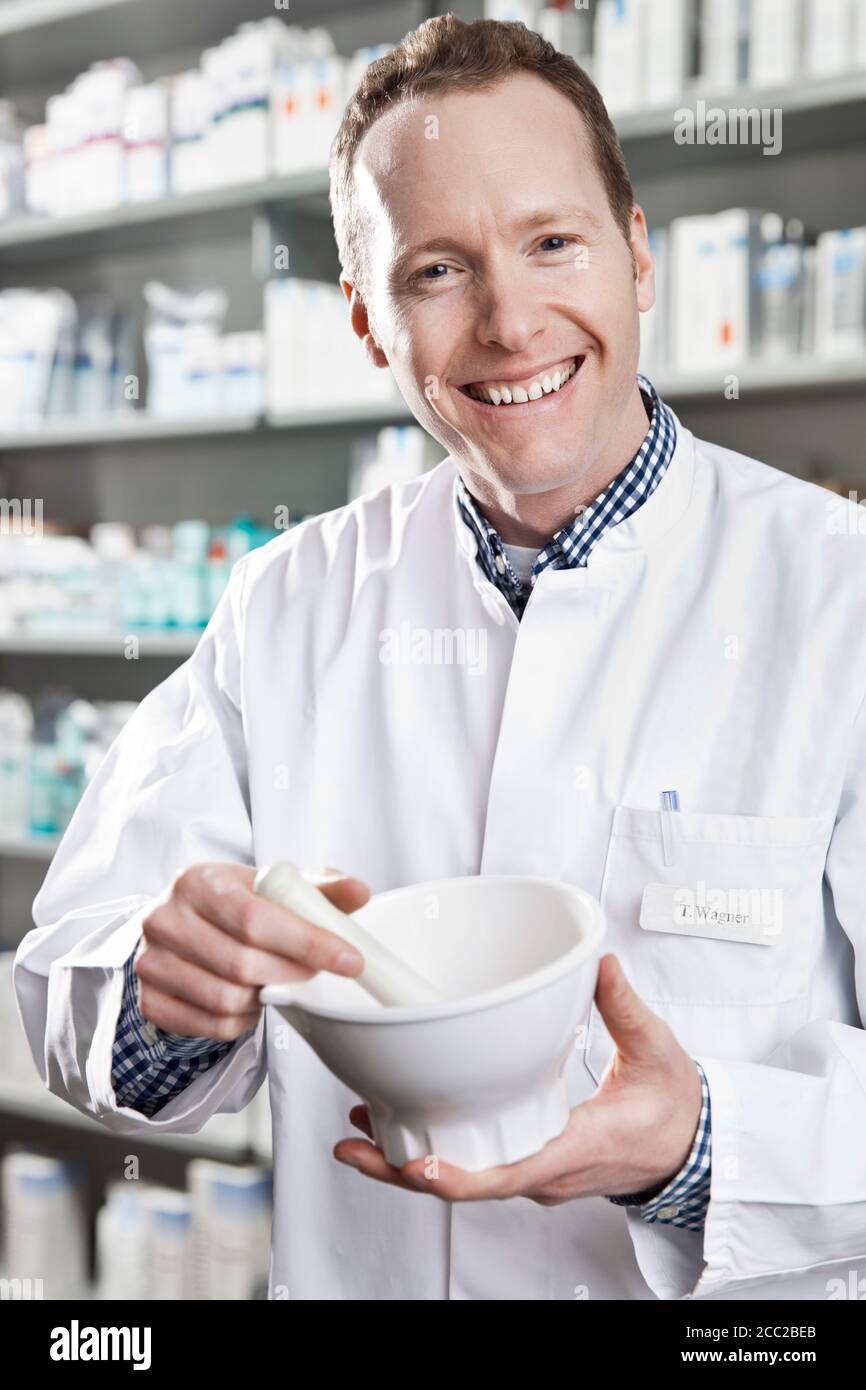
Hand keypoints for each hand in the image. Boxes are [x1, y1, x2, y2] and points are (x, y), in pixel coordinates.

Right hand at [135, 862, 369, 1040]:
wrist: (175, 924)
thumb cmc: (231, 903)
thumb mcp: (269, 885)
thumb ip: (317, 887)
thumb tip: (359, 891)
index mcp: (198, 881)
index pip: (256, 918)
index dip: (307, 942)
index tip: (350, 959)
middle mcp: (166, 919)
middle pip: (242, 964)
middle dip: (291, 974)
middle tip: (313, 973)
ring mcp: (151, 962)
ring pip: (226, 999)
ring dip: (266, 999)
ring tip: (277, 983)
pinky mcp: (149, 1000)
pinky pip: (211, 1025)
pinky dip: (243, 1020)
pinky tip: (251, 1000)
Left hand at [333, 953, 701, 1203]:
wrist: (693, 1150)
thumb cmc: (675, 1110)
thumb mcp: (656, 1050)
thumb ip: (624, 1005)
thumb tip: (599, 964)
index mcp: (576, 1149)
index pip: (509, 1174)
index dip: (458, 1175)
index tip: (417, 1164)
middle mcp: (547, 1173)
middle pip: (466, 1183)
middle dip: (404, 1169)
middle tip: (352, 1142)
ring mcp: (536, 1175)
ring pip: (464, 1179)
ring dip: (409, 1163)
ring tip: (357, 1130)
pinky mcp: (530, 1166)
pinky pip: (475, 1167)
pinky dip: (434, 1153)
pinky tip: (401, 1127)